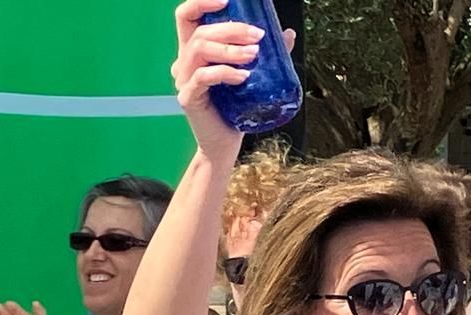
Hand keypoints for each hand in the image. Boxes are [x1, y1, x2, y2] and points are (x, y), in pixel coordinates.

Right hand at [171, 0, 278, 156]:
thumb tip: (287, 34)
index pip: (187, 16)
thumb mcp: (251, 76)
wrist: (225, 144)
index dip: (202, 2)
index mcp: (194, 51)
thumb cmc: (236, 110)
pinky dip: (225, 72)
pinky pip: (203, 77)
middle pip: (200, 31)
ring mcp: (184, 80)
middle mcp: (184, 61)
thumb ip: (265, 54)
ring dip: (230, 49)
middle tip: (258, 36)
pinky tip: (243, 77)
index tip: (228, 0)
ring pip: (199, 50)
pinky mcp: (188, 98)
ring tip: (253, 55)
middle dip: (231, 29)